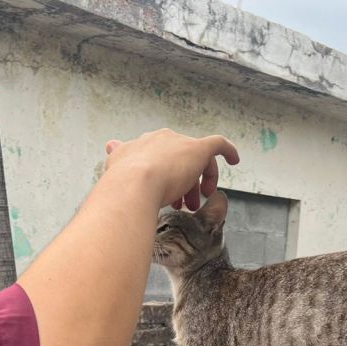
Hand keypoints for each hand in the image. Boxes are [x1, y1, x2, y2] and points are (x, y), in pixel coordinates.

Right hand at [104, 129, 239, 210]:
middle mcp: (161, 138)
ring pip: (196, 159)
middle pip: (178, 159)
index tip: (168, 194)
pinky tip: (235, 160)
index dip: (165, 176)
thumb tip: (111, 145)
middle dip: (182, 183)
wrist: (132, 185)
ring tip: (193, 206)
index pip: (159, 158)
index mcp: (142, 143)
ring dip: (197, 182)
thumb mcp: (116, 167)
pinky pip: (218, 144)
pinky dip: (228, 150)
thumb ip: (118, 156)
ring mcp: (180, 143)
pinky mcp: (198, 149)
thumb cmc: (123, 186)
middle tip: (185, 205)